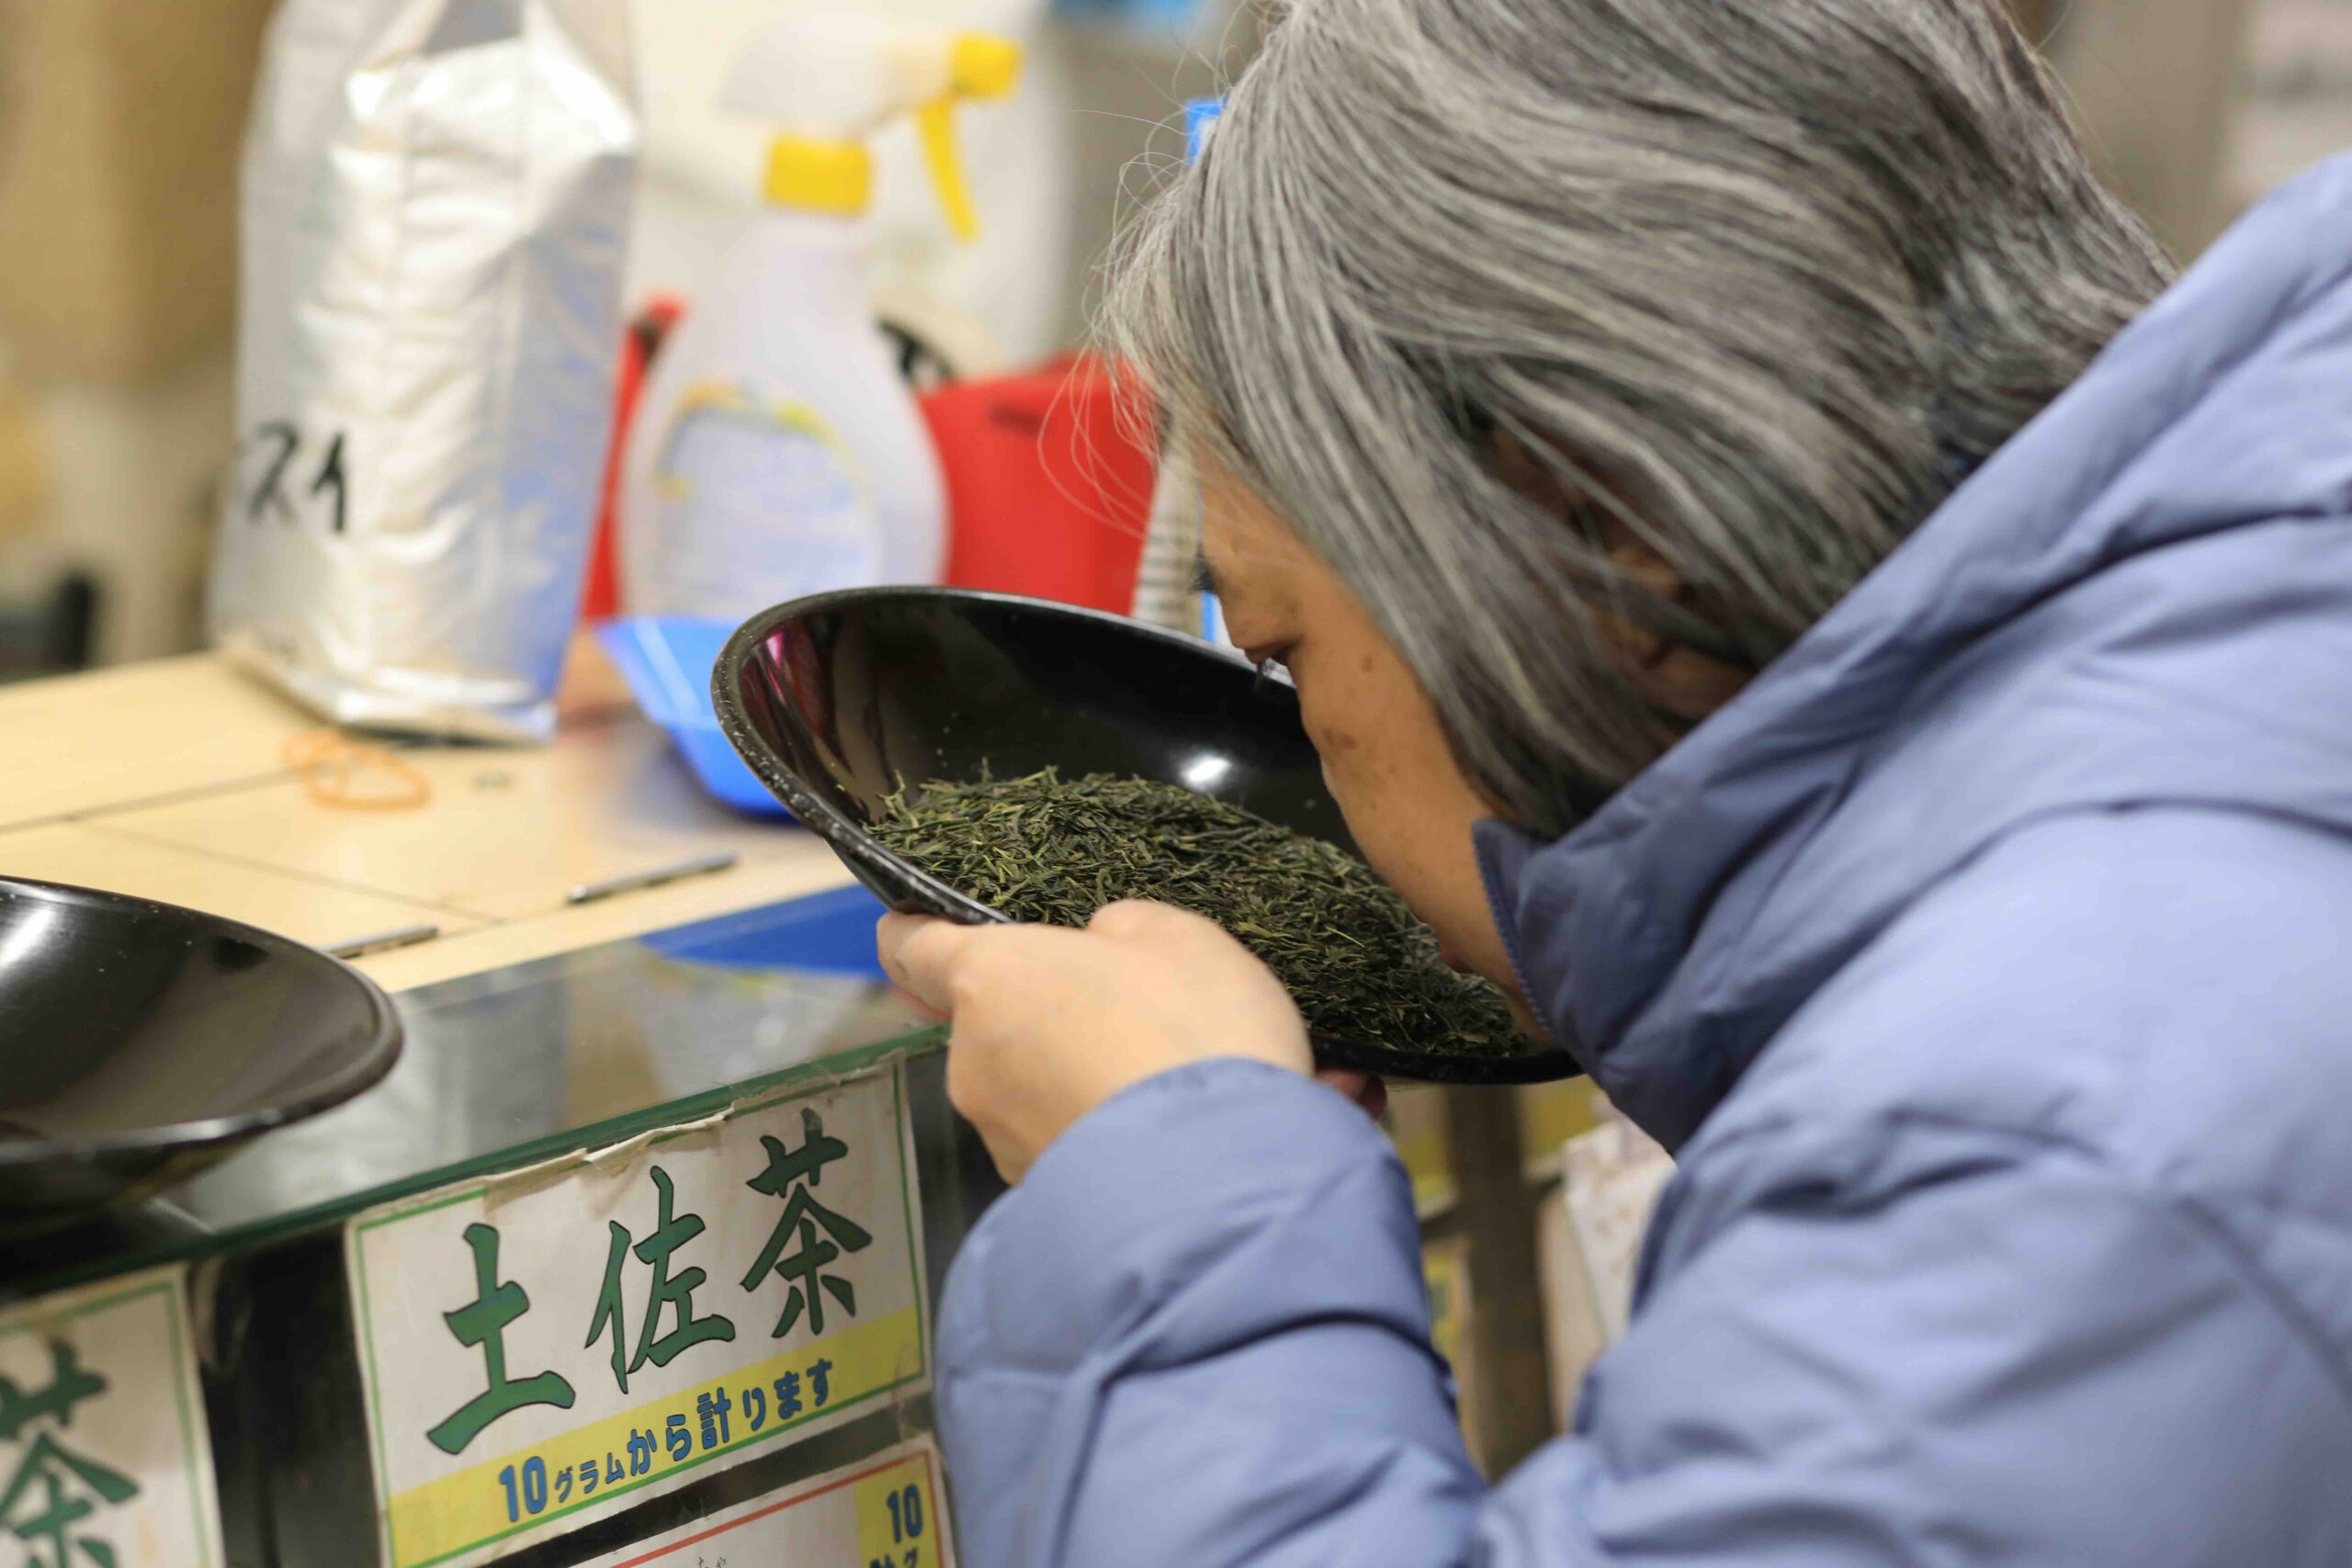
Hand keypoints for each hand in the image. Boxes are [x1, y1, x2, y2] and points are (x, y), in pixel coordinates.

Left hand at [877, 900, 1321, 1180]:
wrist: (1219, 1180)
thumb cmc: (1193, 1035)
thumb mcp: (1177, 939)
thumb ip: (1118, 930)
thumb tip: (1099, 948)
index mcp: (991, 976)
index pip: (912, 946)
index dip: (915, 930)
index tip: (919, 925)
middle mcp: (971, 1058)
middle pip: (985, 1020)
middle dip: (1038, 1011)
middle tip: (1120, 1011)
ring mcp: (997, 1134)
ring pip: (1020, 1085)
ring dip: (1064, 1075)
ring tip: (1149, 1077)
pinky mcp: (1031, 1191)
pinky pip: (1053, 1139)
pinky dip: (1087, 1128)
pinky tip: (1150, 1128)